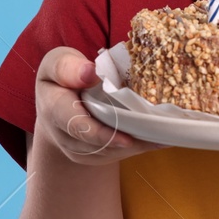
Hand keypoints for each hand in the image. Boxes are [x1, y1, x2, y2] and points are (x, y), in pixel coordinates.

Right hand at [34, 46, 168, 164]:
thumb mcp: (60, 62)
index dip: (102, 134)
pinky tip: (158, 138)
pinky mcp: (92, 156)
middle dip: (128, 141)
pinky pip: (115, 155)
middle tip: (158, 136)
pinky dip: (136, 147)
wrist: (58, 101)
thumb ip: (69, 67)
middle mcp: (63, 135)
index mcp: (54, 108)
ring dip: (136, 145)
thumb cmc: (64, 74)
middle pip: (97, 144)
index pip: (75, 125)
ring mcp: (77, 149)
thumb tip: (90, 73)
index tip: (126, 137)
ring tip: (164, 135)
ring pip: (109, 153)